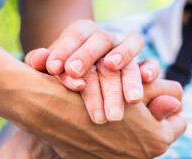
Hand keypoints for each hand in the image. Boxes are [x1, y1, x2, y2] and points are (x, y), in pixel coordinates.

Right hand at [17, 71, 185, 158]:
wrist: (56, 111)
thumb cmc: (98, 92)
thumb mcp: (134, 89)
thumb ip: (163, 97)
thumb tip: (178, 103)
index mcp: (158, 141)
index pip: (179, 123)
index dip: (168, 108)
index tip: (158, 99)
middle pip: (155, 139)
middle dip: (148, 125)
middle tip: (135, 107)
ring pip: (133, 150)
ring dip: (128, 137)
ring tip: (114, 117)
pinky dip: (109, 148)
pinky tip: (97, 131)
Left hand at [24, 20, 157, 122]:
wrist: (82, 81)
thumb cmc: (63, 74)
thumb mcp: (49, 68)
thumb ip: (42, 62)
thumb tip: (40, 61)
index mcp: (83, 32)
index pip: (75, 34)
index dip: (66, 49)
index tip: (56, 70)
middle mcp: (106, 38)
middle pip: (100, 41)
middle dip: (88, 58)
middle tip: (77, 80)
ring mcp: (125, 50)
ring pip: (129, 50)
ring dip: (125, 68)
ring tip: (123, 93)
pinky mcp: (141, 65)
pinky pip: (150, 62)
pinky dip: (150, 69)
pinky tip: (146, 80)